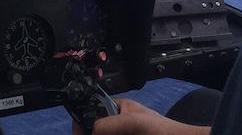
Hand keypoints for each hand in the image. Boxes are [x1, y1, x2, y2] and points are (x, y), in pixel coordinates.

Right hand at [71, 98, 212, 134]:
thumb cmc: (164, 131)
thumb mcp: (133, 121)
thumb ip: (109, 123)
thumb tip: (90, 131)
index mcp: (118, 109)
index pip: (91, 110)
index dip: (81, 121)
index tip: (77, 132)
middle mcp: (118, 125)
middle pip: (94, 129)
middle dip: (89, 133)